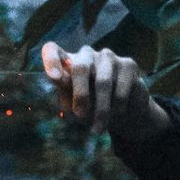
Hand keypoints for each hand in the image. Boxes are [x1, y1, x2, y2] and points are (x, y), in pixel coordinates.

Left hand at [40, 42, 170, 141]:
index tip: (55, 79)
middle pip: (80, 68)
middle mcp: (86, 54)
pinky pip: (121, 89)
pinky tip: (118, 114)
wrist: (123, 109)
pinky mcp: (128, 65)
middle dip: (80, 95)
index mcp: (67, 62)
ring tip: (97, 129)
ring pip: (103, 82)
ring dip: (100, 110)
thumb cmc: (92, 105)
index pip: (52, 50)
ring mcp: (108, 57)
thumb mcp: (76, 104)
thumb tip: (67, 110)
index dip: (51, 61)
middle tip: (80, 116)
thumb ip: (69, 100)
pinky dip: (117, 107)